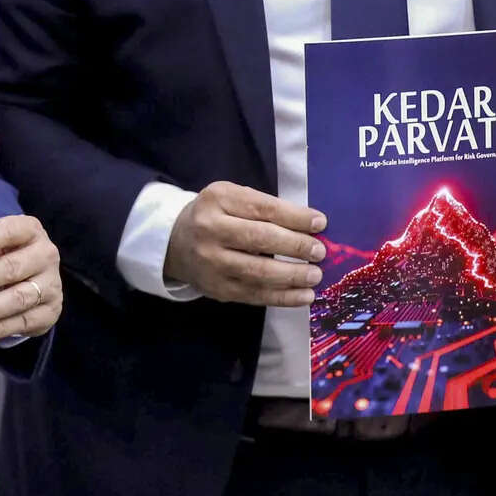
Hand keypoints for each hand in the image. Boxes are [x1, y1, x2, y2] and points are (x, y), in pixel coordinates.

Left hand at [0, 215, 61, 340]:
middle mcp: (46, 255)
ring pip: (18, 298)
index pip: (8, 231)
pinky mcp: (51, 311)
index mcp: (29, 230)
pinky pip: (24, 321)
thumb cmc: (2, 255)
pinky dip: (0, 328)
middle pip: (11, 268)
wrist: (34, 277)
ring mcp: (52, 284)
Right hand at [164, 182, 323, 307]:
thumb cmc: (215, 216)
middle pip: (259, 239)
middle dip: (295, 246)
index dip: (294, 217)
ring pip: (258, 272)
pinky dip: (283, 297)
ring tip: (315, 275)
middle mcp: (209, 230)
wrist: (175, 243)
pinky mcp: (217, 289)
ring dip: (292, 275)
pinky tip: (304, 296)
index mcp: (217, 200)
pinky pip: (255, 295)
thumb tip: (312, 226)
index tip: (320, 223)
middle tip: (319, 252)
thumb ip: (266, 208)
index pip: (262, 209)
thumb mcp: (233, 199)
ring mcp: (211, 262)